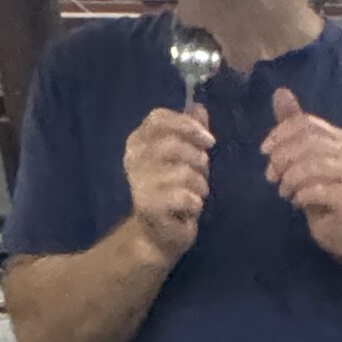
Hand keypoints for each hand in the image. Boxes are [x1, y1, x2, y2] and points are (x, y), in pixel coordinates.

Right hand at [123, 107, 211, 263]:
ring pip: (183, 172)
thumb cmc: (174, 191)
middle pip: (173, 143)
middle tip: (201, 173)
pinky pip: (184, 196)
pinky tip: (189, 208)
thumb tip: (199, 107)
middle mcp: (133, 158)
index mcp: (138, 141)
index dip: (187, 125)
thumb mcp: (186, 157)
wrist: (158, 234)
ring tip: (195, 194)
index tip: (209, 140)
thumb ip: (191, 132)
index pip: (158, 118)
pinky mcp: (148, 205)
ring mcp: (138, 182)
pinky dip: (195, 203)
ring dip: (200, 185)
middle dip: (198, 159)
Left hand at [262, 85, 341, 260]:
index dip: (280, 134)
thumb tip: (280, 92)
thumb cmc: (324, 193)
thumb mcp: (305, 156)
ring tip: (283, 190)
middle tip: (271, 175)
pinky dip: (301, 194)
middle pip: (308, 142)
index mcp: (341, 139)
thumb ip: (294, 126)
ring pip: (313, 165)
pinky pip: (319, 190)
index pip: (306, 124)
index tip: (264, 151)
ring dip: (290, 178)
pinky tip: (296, 201)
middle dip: (282, 158)